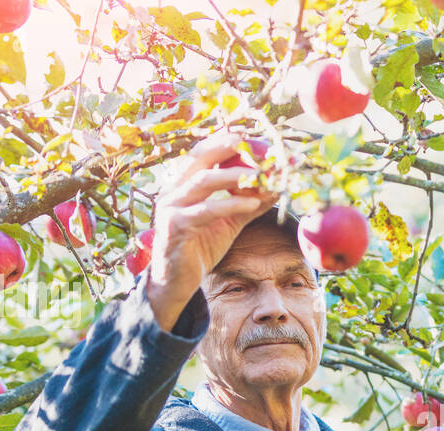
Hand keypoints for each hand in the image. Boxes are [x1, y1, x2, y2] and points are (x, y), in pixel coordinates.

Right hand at [145, 132, 276, 331]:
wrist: (176, 282)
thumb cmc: (199, 249)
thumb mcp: (227, 223)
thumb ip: (246, 205)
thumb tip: (273, 189)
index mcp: (181, 186)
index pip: (201, 155)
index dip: (222, 142)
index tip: (247, 136)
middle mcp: (172, 191)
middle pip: (198, 159)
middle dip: (224, 147)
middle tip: (250, 143)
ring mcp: (170, 208)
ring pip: (202, 181)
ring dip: (233, 175)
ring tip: (260, 175)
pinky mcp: (174, 227)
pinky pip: (206, 210)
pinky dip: (230, 204)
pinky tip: (253, 204)